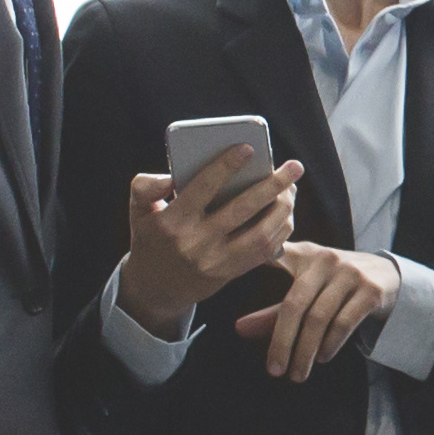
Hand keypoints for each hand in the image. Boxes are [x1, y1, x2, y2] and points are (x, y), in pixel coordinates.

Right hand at [115, 149, 299, 335]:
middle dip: (272, 185)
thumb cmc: (152, 237)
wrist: (155, 287)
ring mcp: (215, 261)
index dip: (226, 167)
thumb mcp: (138, 211)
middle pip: (242, 210)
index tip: (249, 148)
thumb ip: (146, 187)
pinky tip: (287, 211)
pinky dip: (280, 230)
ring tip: (292, 188)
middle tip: (294, 166)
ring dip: (283, 209)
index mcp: (171, 222)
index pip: (203, 189)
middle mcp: (195, 242)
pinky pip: (264, 251)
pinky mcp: (230, 272)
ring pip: (260, 234)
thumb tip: (171, 176)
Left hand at [228, 245, 398, 382]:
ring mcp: (351, 273)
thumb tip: (239, 329)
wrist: (387, 274)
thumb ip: (273, 311)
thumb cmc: (335, 283)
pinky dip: (330, 344)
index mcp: (303, 255)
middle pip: (295, 304)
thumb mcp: (306, 290)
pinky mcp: (372, 290)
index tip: (235, 278)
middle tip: (274, 370)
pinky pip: (344, 323)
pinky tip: (321, 358)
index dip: (259, 258)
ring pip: (319, 318)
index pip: (275, 254)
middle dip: (282, 341)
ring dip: (305, 351)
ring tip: (297, 373)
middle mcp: (326, 259)